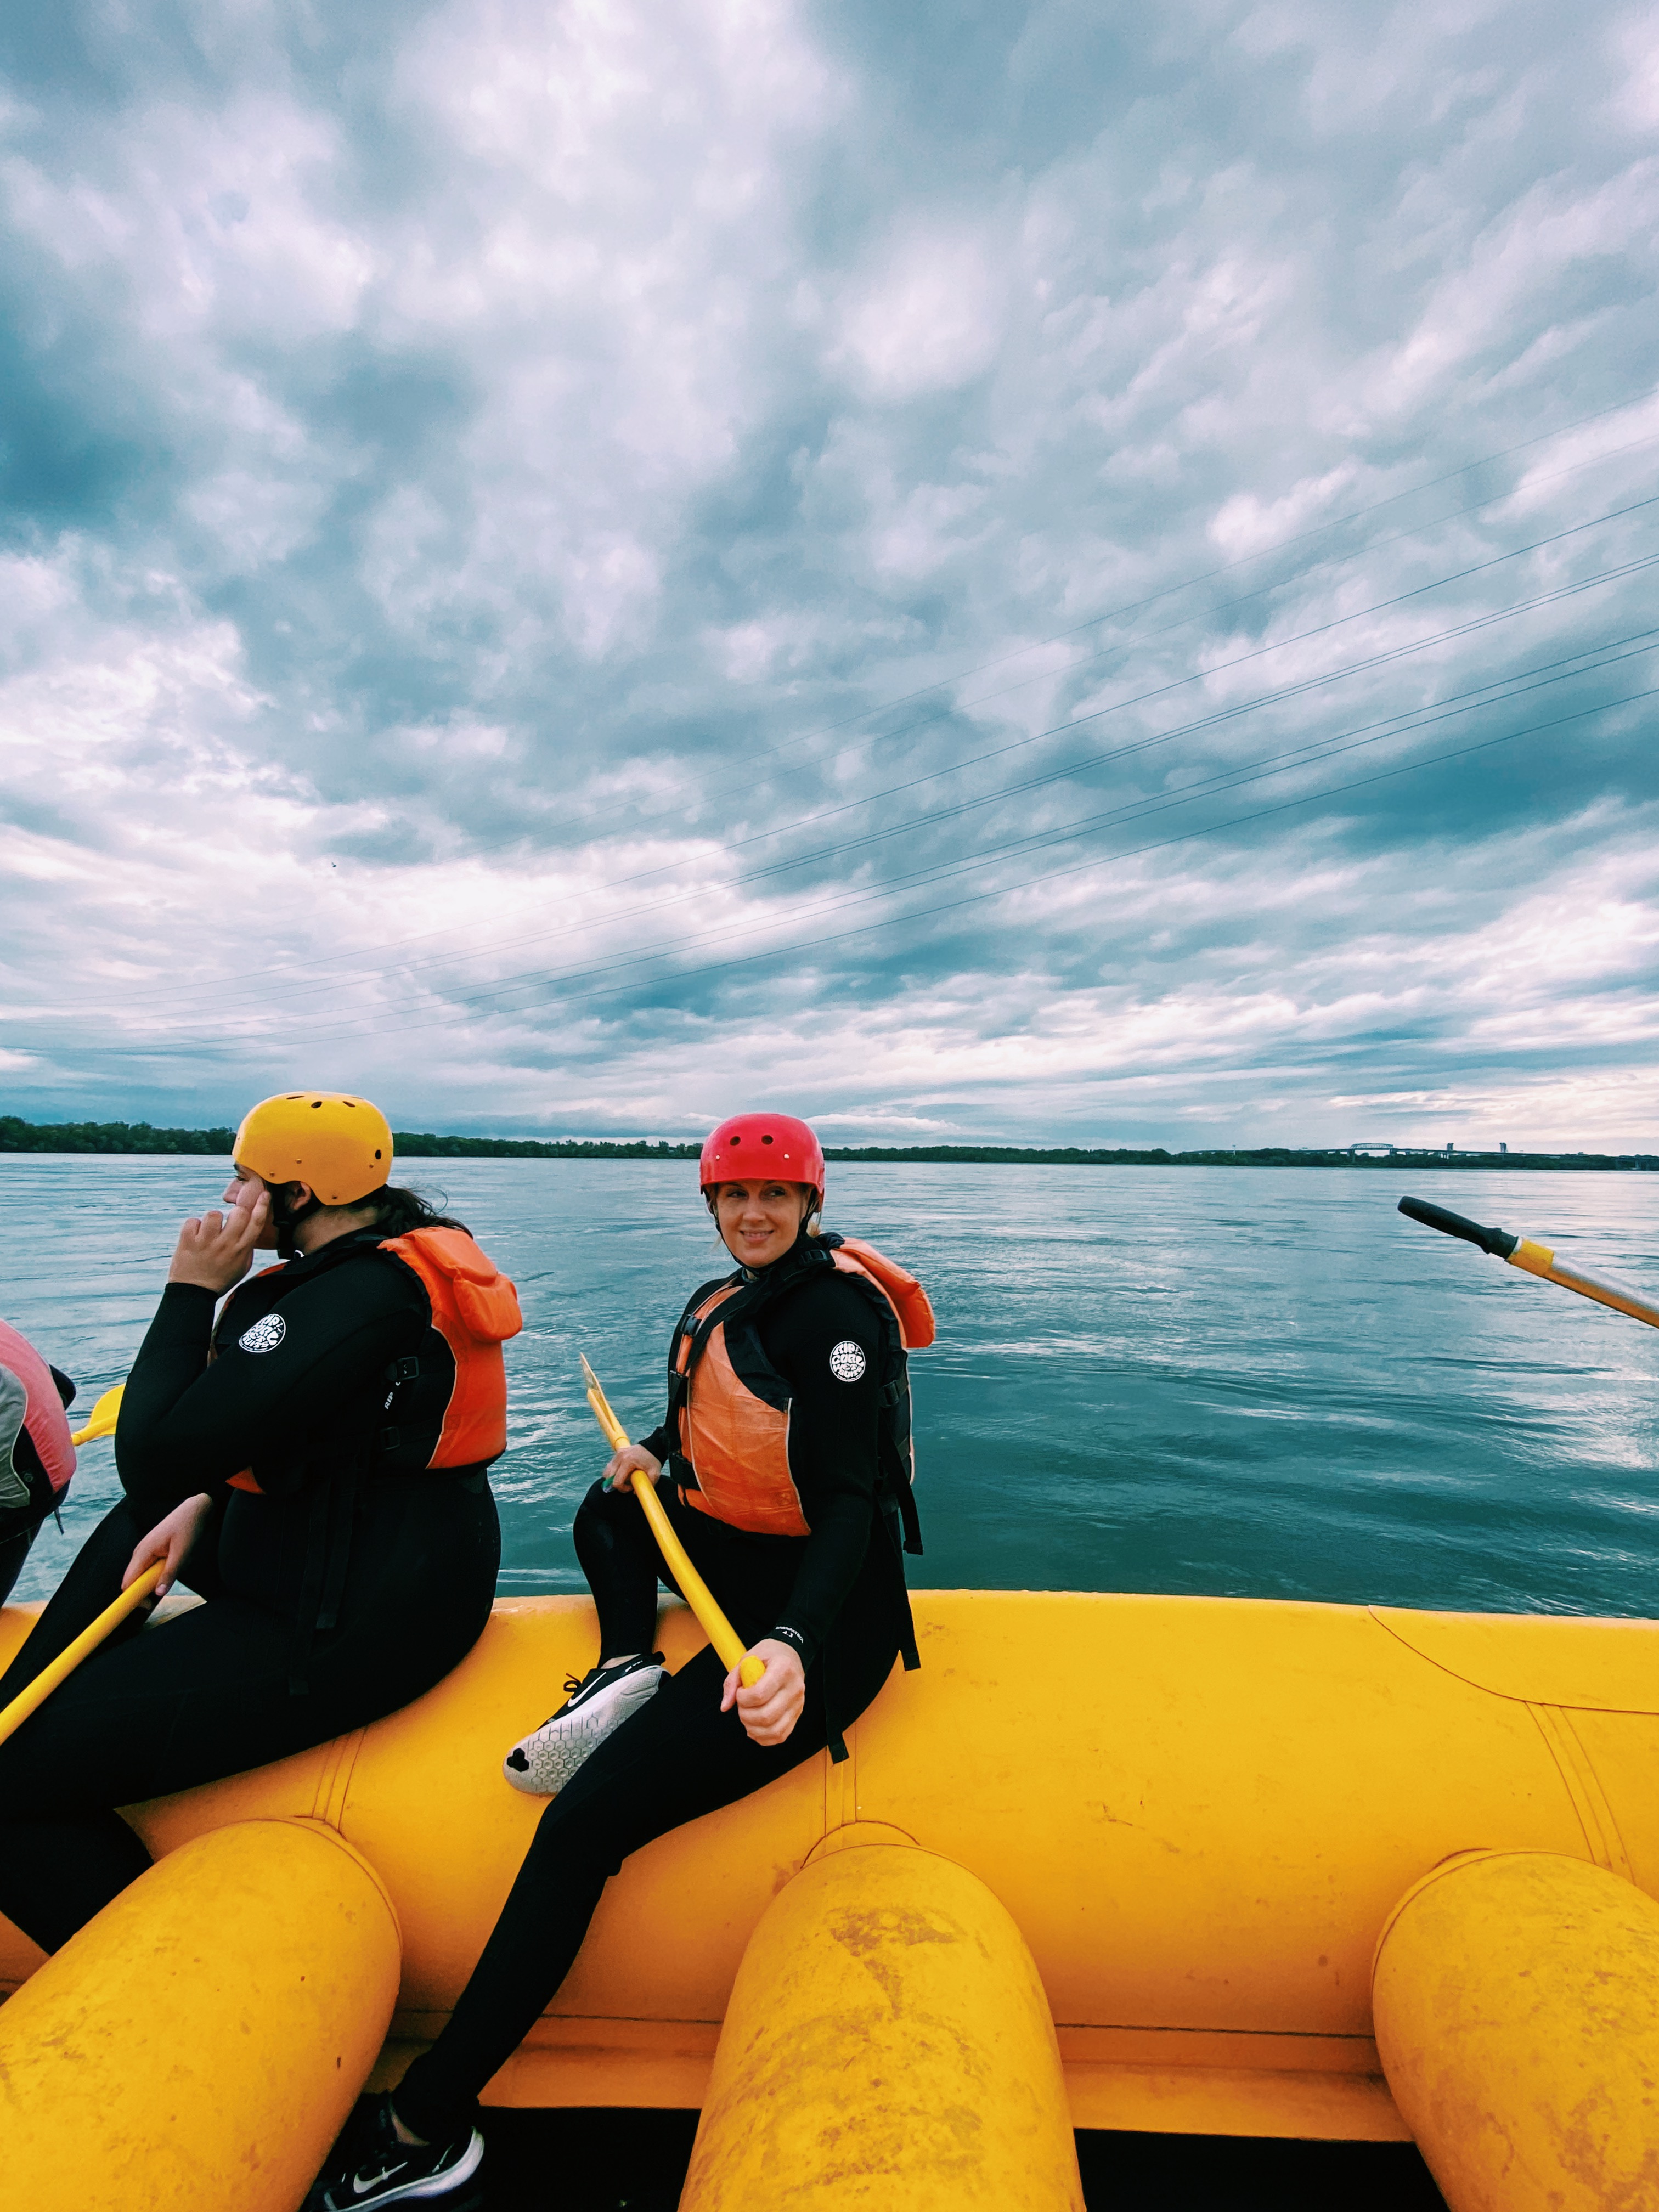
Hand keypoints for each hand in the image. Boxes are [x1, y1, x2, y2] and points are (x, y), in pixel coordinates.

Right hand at [123, 1492, 213, 1598]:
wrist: (197, 1509)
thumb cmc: (189, 1527)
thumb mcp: (183, 1553)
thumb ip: (170, 1573)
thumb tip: (157, 1594)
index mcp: (143, 1552)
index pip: (128, 1583)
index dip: (133, 1598)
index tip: (148, 1606)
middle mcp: (140, 1552)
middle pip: (135, 1581)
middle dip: (151, 1588)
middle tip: (170, 1584)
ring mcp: (146, 1551)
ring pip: (147, 1576)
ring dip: (162, 1577)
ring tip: (180, 1562)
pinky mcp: (154, 1551)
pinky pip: (155, 1568)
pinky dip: (167, 1570)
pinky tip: (180, 1559)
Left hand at [168, 1178, 268, 1292]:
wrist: (193, 1294)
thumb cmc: (219, 1279)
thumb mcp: (242, 1267)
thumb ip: (247, 1247)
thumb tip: (250, 1228)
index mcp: (241, 1250)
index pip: (256, 1223)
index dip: (262, 1206)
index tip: (263, 1194)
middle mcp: (226, 1244)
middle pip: (238, 1213)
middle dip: (234, 1213)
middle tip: (227, 1223)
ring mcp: (206, 1243)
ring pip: (214, 1214)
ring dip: (211, 1220)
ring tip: (208, 1232)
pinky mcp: (188, 1241)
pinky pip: (192, 1221)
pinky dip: (192, 1226)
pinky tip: (194, 1236)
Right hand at [602, 1443, 661, 1493]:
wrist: (654, 1448)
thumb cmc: (653, 1462)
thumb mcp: (654, 1474)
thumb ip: (646, 1486)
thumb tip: (634, 1492)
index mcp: (628, 1461)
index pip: (616, 1481)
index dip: (622, 1488)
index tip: (631, 1487)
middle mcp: (620, 1456)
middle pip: (608, 1477)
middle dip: (617, 1484)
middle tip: (628, 1483)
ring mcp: (617, 1454)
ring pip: (607, 1472)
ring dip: (613, 1478)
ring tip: (625, 1478)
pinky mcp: (617, 1453)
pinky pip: (610, 1466)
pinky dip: (613, 1472)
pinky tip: (623, 1473)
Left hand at [721, 1638, 804, 1745]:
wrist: (790, 1656)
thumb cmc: (769, 1655)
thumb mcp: (747, 1658)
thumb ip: (733, 1681)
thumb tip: (725, 1705)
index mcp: (783, 1668)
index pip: (760, 1694)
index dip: (743, 1698)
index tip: (739, 1692)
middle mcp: (794, 1688)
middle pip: (766, 1716)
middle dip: (745, 1715)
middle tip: (742, 1705)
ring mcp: (797, 1704)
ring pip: (773, 1730)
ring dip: (753, 1728)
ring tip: (747, 1716)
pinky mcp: (796, 1715)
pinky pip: (780, 1735)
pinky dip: (763, 1737)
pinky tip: (755, 1727)